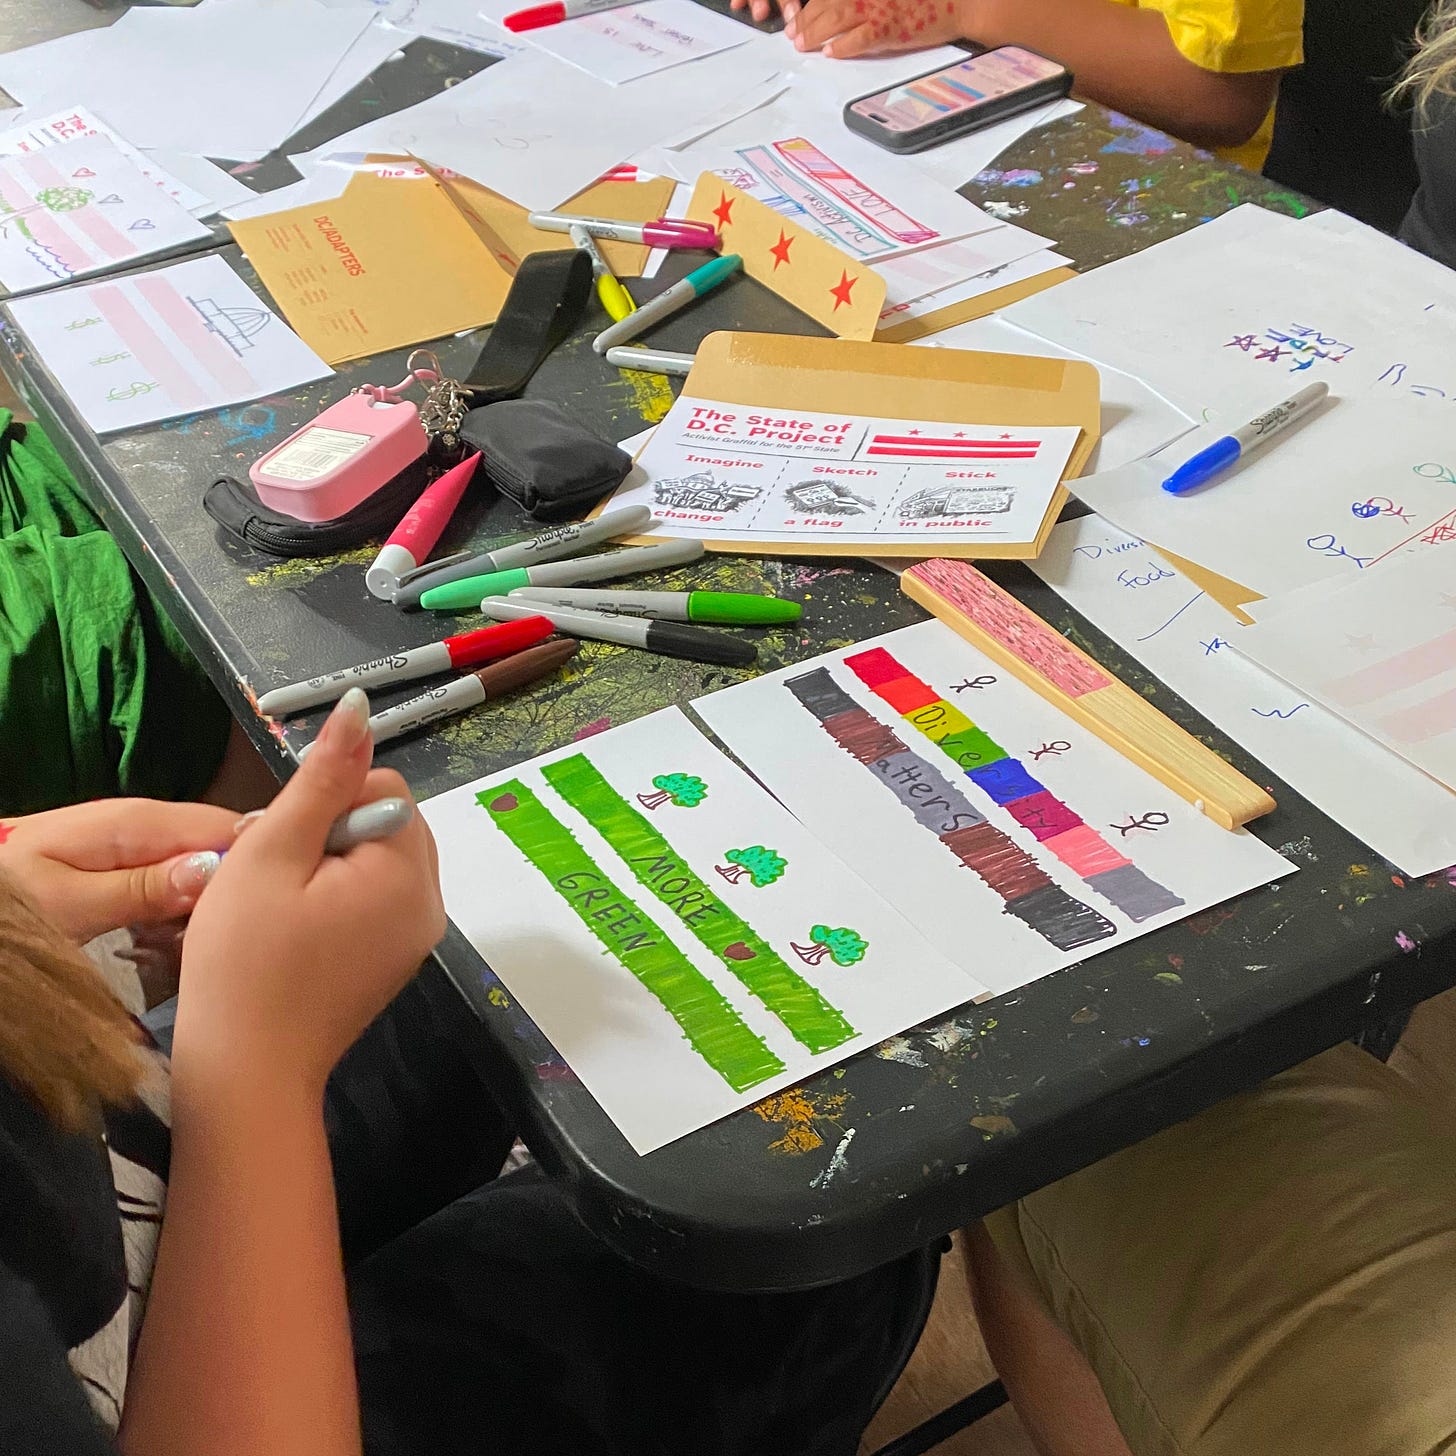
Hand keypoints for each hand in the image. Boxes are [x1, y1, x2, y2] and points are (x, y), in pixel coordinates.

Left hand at [0, 799, 237, 943]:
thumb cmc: (12, 899)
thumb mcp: (70, 904)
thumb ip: (143, 888)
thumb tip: (217, 871)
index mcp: (140, 821)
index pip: (230, 828)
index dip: (258, 865)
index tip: (269, 912)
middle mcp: (150, 821)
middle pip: (224, 844)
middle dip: (239, 886)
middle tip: (240, 937)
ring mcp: (142, 839)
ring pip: (207, 861)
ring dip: (216, 899)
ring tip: (216, 941)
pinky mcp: (132, 859)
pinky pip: (182, 874)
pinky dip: (190, 904)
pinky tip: (185, 935)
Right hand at [173, 689, 445, 1098]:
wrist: (247, 1073)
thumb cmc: (245, 961)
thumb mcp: (272, 853)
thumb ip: (321, 778)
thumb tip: (359, 705)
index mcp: (408, 872)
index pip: (382, 788)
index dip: (323, 804)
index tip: (281, 848)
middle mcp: (430, 902)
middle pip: (387, 821)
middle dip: (330, 833)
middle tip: (277, 878)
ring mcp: (418, 936)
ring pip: (379, 859)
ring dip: (330, 864)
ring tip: (282, 906)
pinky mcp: (397, 960)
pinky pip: (377, 899)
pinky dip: (338, 899)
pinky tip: (296, 930)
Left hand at [783, 0, 970, 56]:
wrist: (956, 2)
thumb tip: (839, 5)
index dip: (809, 4)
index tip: (796, 14)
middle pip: (826, 1)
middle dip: (805, 18)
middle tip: (792, 33)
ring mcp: (879, 8)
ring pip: (835, 18)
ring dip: (814, 32)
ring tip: (801, 43)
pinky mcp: (889, 28)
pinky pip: (859, 38)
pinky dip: (842, 45)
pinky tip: (830, 52)